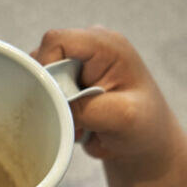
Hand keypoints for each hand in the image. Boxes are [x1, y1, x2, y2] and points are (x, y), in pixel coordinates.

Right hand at [31, 27, 186, 186]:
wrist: (144, 145)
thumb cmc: (143, 127)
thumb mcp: (121, 118)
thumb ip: (86, 107)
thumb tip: (52, 103)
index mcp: (106, 46)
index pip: (57, 41)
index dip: (46, 66)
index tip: (53, 97)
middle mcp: (90, 48)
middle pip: (44, 57)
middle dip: (49, 89)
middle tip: (69, 114)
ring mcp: (79, 65)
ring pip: (41, 76)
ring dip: (51, 102)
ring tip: (76, 120)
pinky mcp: (70, 82)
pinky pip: (45, 91)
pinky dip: (53, 109)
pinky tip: (74, 122)